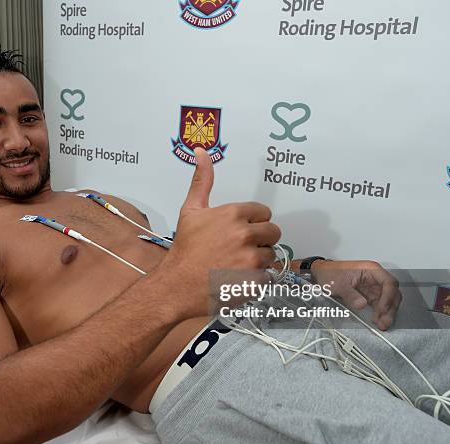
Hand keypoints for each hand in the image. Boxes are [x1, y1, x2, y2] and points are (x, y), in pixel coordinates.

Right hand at [163, 148, 279, 313]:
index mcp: (233, 214)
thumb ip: (202, 180)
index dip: (253, 222)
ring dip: (258, 261)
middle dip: (260, 240)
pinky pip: (267, 277)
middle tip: (239, 249)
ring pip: (271, 255)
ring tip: (235, 265)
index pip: (264, 213)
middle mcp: (245, 234)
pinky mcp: (254, 282)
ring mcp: (251, 259)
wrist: (176, 285)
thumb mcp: (191, 210)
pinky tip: (237, 278)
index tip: (238, 232)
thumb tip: (201, 152)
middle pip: (273, 233)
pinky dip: (255, 280)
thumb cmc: (184, 249)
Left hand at [311, 260, 401, 330]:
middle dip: (390, 308)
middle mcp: (375, 278)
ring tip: (382, 324)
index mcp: (371, 270)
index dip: (389, 297)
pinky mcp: (369, 294)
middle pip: (392, 292)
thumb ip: (350, 294)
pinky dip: (380, 313)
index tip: (383, 310)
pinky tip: (378, 321)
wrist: (321, 274)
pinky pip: (379, 304)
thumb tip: (362, 305)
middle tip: (384, 321)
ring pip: (388, 300)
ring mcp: (373, 286)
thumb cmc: (330, 273)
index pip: (389, 283)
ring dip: (387, 312)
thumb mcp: (338, 284)